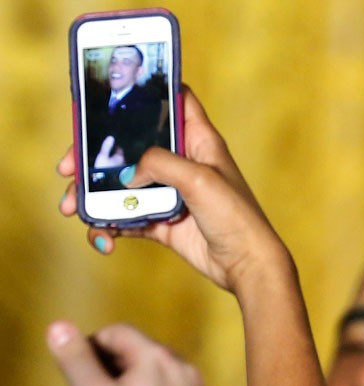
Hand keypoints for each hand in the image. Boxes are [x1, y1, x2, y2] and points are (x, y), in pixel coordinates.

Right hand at [46, 321, 220, 385]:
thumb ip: (77, 361)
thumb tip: (58, 326)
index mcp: (157, 355)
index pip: (117, 331)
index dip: (91, 347)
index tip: (79, 374)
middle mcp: (183, 366)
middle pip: (140, 351)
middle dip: (114, 366)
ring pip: (159, 375)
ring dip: (136, 385)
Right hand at [58, 87, 288, 293]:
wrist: (246, 265)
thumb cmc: (236, 217)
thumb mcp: (199, 179)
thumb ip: (160, 164)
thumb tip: (127, 174)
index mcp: (199, 141)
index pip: (175, 101)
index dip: (147, 92)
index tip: (109, 98)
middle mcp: (183, 162)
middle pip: (131, 145)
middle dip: (94, 155)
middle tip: (67, 169)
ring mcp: (170, 192)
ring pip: (122, 184)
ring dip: (93, 195)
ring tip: (74, 209)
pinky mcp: (163, 221)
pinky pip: (126, 218)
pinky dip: (109, 226)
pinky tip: (104, 238)